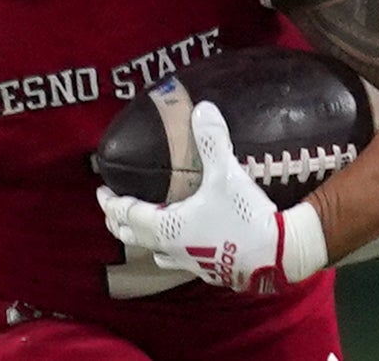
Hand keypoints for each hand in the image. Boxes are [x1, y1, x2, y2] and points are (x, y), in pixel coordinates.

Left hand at [96, 101, 327, 293]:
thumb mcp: (227, 175)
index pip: (126, 213)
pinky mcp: (209, 271)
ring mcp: (189, 262)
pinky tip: (183, 241)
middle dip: (119, 220)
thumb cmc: (245, 217)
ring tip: (141, 225)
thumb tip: (203, 108)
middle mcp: (172, 247)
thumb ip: (212, 141)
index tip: (101, 191)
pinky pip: (178, 259)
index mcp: (166, 226)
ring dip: (142, 237)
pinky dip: (169, 247)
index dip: (111, 202)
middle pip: (133, 235)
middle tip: (112, 207)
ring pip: (155, 251)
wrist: (276, 256)